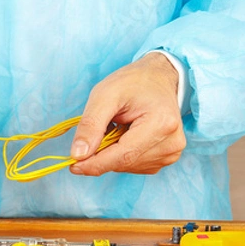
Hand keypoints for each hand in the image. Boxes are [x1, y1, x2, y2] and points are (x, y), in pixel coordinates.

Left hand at [69, 52, 185, 174]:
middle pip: (123, 163)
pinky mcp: (167, 157)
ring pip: (127, 167)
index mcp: (161, 124)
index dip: (95, 164)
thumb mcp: (105, 95)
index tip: (73, 166)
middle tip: (92, 135)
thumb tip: (78, 154)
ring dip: (111, 154)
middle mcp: (171, 143)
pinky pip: (134, 166)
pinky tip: (125, 135)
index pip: (123, 156)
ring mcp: (171, 153)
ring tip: (116, 127)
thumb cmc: (132, 83)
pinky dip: (121, 155)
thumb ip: (90, 125)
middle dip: (101, 156)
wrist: (158, 78)